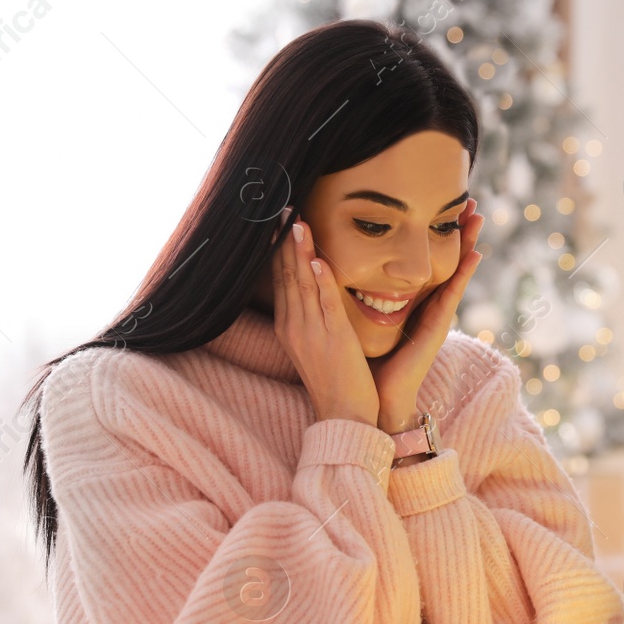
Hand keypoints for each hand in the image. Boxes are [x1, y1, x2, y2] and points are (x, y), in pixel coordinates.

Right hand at [272, 210, 379, 426]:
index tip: (279, 221)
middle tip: (283, 208)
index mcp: (289, 326)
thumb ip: (313, 316)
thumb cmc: (336, 380)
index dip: (279, 248)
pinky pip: (324, 305)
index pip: (280, 278)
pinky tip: (319, 260)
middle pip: (286, 275)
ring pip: (302, 284)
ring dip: (300, 252)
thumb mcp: (316, 344)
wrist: (344, 416)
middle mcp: (294, 326)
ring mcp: (311, 332)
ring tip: (297, 222)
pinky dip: (321, 281)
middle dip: (284, 241)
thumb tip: (315, 288)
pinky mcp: (333, 339)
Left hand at [368, 201, 481, 433]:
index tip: (439, 202)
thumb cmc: (366, 363)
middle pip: (445, 258)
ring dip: (468, 242)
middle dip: (457, 229)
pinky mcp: (436, 328)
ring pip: (455, 270)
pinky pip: (452, 295)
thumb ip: (357, 296)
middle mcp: (426, 305)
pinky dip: (464, 274)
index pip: (424, 259)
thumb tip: (335, 266)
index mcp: (409, 301)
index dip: (433, 232)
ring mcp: (435, 316)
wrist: (375, 400)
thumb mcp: (360, 319)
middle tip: (470, 199)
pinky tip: (475, 254)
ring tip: (478, 216)